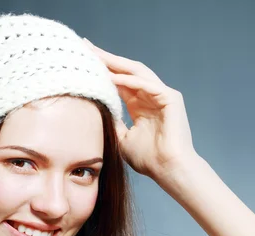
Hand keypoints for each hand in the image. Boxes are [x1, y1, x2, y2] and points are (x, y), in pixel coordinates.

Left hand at [83, 38, 197, 179]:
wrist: (168, 170)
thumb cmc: (148, 159)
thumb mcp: (122, 138)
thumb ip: (112, 121)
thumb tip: (95, 109)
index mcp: (140, 105)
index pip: (119, 80)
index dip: (102, 69)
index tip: (83, 60)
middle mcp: (151, 96)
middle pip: (126, 70)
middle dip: (106, 58)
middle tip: (85, 45)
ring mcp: (162, 95)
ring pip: (137, 72)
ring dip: (116, 63)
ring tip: (96, 55)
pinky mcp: (171, 98)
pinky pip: (148, 84)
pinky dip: (130, 80)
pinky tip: (112, 77)